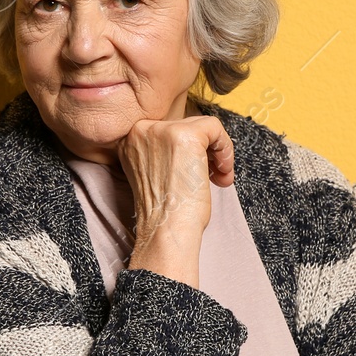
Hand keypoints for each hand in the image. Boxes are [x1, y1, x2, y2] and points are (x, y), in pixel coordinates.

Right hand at [117, 112, 234, 288]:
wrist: (167, 230)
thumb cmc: (165, 212)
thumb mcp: (155, 174)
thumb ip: (165, 153)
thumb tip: (197, 141)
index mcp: (129, 140)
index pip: (169, 130)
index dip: (190, 152)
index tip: (198, 172)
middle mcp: (141, 130)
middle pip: (186, 125)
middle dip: (205, 152)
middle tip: (213, 177)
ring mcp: (162, 130)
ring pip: (203, 126)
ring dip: (217, 152)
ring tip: (219, 177)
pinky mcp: (185, 134)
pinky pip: (215, 127)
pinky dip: (226, 148)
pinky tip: (223, 172)